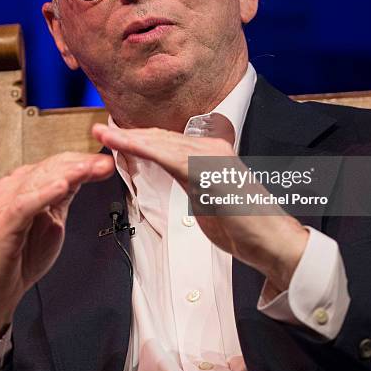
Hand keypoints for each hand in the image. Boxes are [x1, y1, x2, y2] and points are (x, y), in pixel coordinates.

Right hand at [0, 152, 113, 343]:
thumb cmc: (20, 257)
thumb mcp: (51, 222)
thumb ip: (63, 198)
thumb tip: (84, 176)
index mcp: (26, 187)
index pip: (57, 165)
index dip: (83, 162)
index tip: (107, 164)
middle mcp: (14, 190)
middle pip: (50, 168)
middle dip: (80, 164)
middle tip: (105, 164)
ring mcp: (6, 205)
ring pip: (38, 180)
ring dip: (67, 173)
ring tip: (87, 168)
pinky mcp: (3, 224)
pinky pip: (24, 205)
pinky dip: (43, 194)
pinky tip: (62, 187)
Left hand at [92, 123, 307, 291]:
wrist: (272, 241)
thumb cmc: (243, 225)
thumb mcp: (209, 198)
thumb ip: (192, 181)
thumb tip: (177, 175)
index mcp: (209, 153)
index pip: (166, 142)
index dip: (139, 139)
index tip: (114, 136)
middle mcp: (210, 147)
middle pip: (159, 137)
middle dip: (127, 134)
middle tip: (98, 129)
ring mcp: (210, 155)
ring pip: (160, 142)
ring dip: (128, 138)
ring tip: (102, 133)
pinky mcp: (208, 169)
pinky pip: (168, 156)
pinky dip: (142, 148)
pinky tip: (122, 144)